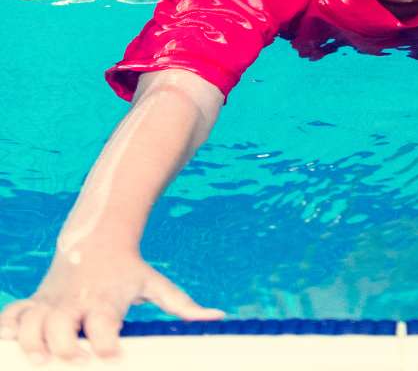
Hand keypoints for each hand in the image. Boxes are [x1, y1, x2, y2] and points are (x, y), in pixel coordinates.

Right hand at [0, 248, 223, 361]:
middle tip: (72, 358)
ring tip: (40, 359)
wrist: (99, 238)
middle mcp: (76, 304)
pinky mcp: (34, 303)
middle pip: (61, 328)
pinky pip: (10, 316)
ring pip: (30, 324)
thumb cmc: (129, 270)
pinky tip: (8, 345)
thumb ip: (182, 306)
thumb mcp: (155, 285)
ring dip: (30, 343)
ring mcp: (51, 303)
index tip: (111, 354)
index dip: (105, 343)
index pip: (105, 325)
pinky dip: (6, 330)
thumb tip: (217, 318)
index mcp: (106, 302)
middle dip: (62, 347)